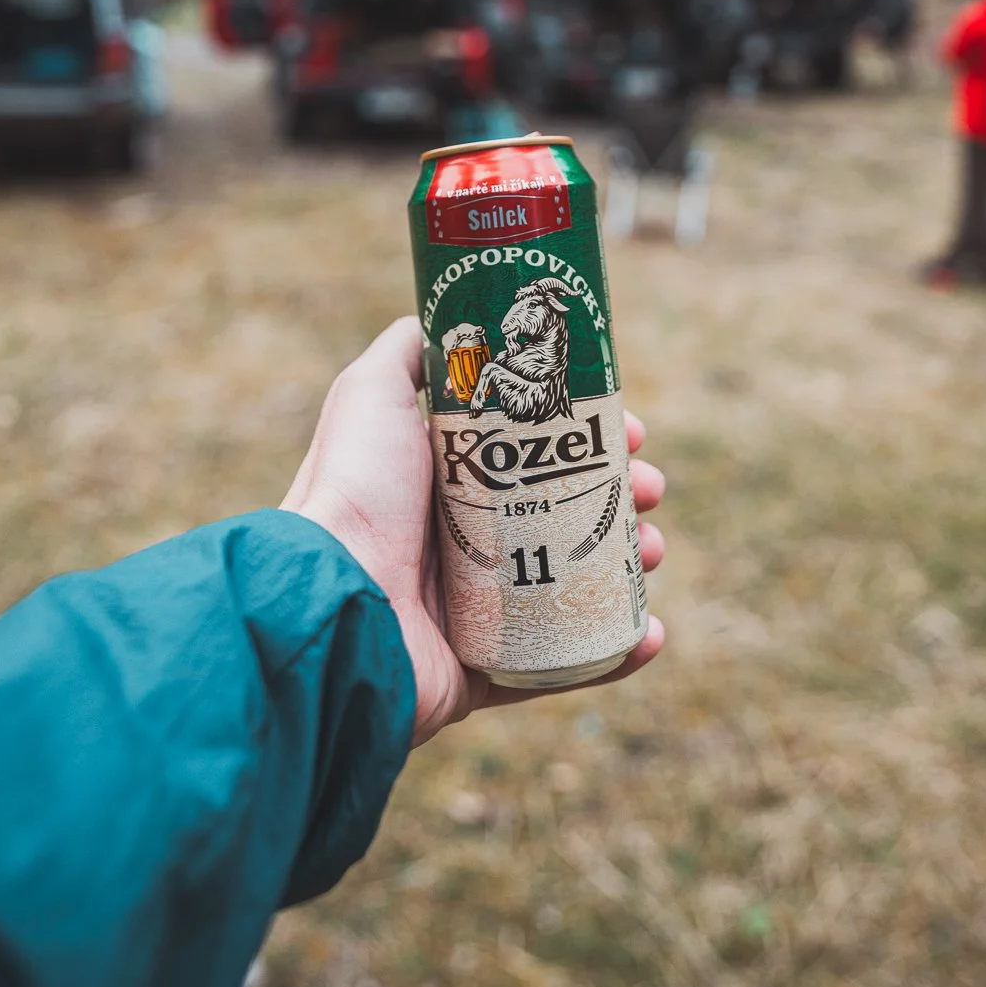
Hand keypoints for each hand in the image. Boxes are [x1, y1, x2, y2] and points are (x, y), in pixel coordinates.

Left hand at [281, 316, 665, 744]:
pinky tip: (650, 631)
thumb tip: (446, 315)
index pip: (533, 454)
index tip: (629, 429)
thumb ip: (408, 351)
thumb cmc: (355, 490)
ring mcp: (474, 613)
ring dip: (626, 565)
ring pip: (574, 587)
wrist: (332, 601)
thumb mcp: (371, 393)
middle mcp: (458, 546)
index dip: (584, 439)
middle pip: (562, 515)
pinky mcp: (484, 670)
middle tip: (650, 488)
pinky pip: (563, 664)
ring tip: (653, 550)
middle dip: (618, 497)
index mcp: (442, 484)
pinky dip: (615, 652)